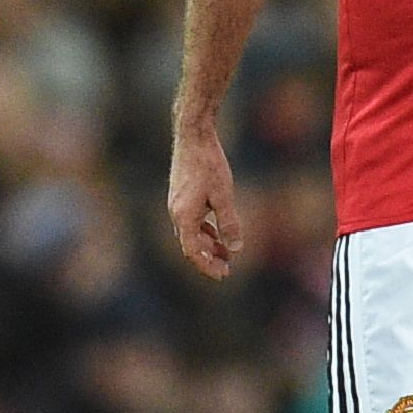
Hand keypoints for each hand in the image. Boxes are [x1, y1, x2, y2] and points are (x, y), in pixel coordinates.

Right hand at [168, 128, 242, 279]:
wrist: (193, 137)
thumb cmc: (209, 164)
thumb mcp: (223, 195)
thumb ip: (229, 222)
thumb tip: (235, 248)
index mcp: (184, 216)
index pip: (192, 251)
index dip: (206, 266)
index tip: (222, 275)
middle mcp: (176, 213)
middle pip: (191, 245)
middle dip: (208, 258)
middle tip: (227, 269)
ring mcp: (178, 205)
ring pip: (191, 233)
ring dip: (208, 245)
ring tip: (226, 254)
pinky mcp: (182, 197)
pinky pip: (192, 222)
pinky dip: (205, 231)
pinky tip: (218, 234)